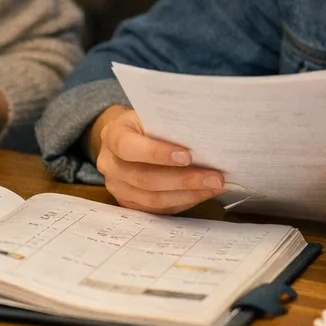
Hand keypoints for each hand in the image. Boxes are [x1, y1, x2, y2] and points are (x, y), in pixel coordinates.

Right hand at [89, 105, 224, 213]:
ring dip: (189, 194)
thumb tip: (206, 139)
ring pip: (154, 199)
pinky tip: (203, 194)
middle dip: (184, 180)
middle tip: (215, 177)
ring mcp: (117, 188)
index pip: (129, 147)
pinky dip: (184, 202)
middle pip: (145, 178)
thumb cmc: (145, 124)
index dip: (157, 153)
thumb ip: (169, 126)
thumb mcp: (151, 115)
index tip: (188, 155)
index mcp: (112, 136)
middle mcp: (110, 165)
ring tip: (214, 187)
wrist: (126, 139)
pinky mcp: (129, 204)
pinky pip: (159, 209)